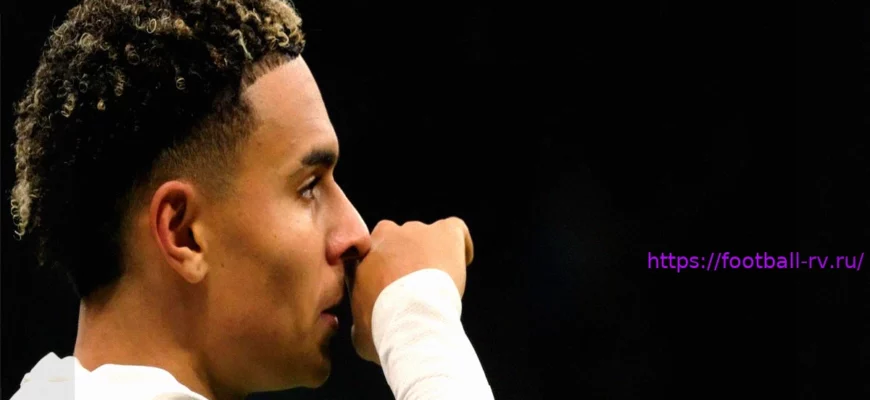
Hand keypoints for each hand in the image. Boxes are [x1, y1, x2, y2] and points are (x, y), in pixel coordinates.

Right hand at [349, 217, 473, 364]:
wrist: (410, 320)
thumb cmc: (382, 327)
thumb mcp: (359, 331)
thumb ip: (359, 322)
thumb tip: (362, 328)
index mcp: (364, 255)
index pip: (373, 255)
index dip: (383, 273)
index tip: (392, 292)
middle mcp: (387, 235)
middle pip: (398, 242)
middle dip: (406, 260)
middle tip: (415, 287)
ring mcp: (417, 230)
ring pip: (425, 237)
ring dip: (431, 255)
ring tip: (439, 282)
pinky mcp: (445, 232)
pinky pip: (455, 229)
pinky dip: (460, 245)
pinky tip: (461, 263)